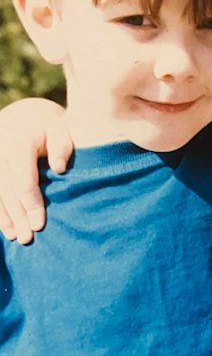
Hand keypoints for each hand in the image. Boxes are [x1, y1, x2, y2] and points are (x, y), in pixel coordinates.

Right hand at [0, 98, 71, 243]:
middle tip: (28, 239)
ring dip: (5, 218)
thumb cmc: (51, 129)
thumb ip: (62, 147)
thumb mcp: (62, 131)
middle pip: (7, 191)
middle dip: (18, 217)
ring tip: (16, 237)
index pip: (24, 181)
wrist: (26, 117)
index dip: (31, 205)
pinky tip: (7, 228)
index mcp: (19, 142)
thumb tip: (59, 169)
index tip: (40, 226)